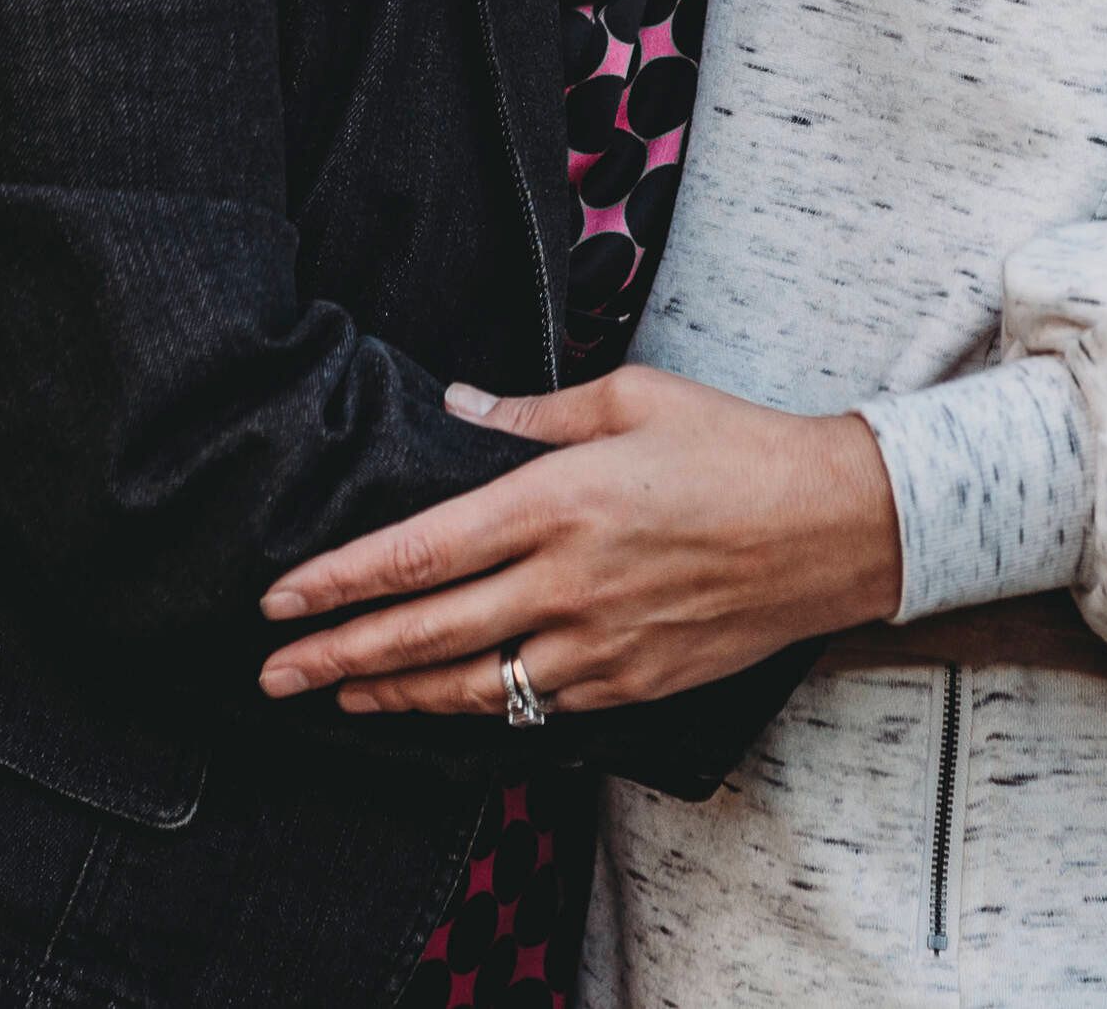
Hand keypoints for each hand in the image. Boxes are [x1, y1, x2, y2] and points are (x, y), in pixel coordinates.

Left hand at [252, 368, 902, 719]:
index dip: (339, 582)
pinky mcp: (633, 684)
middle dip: (337, 656)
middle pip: (426, 635)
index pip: (419, 553)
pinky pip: (537, 708)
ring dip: (393, 695)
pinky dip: (478, 709)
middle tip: (269, 675)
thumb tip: (457, 407)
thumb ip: (531, 414)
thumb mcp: (630, 398)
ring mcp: (601, 644)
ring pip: (473, 688)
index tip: (278, 599)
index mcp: (558, 501)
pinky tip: (441, 703)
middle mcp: (568, 582)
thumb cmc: (734, 446)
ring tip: (336, 696)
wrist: (837, 525)